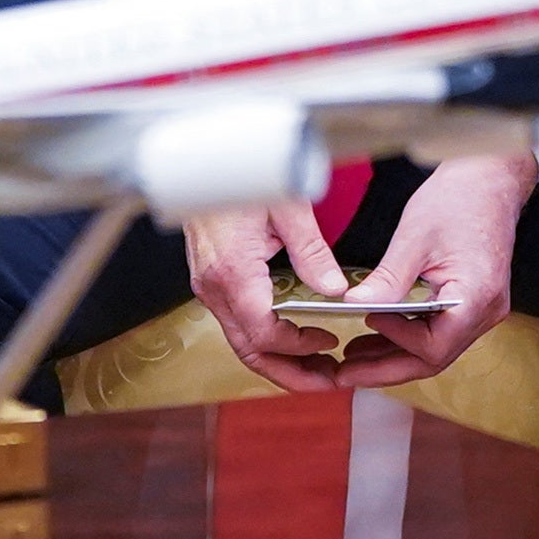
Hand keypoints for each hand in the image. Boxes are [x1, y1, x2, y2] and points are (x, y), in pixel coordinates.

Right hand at [179, 190, 366, 392]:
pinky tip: (289, 338)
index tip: (329, 341)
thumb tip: (335, 291)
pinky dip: (263, 339)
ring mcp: (208, 284)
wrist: (203, 155)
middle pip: (248, 351)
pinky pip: (235, 322)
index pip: (265, 333)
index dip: (299, 347)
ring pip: (240, 341)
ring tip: (314, 367)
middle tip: (325, 382)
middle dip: (288, 374)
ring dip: (277, 360)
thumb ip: (312, 253)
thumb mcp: (288, 208)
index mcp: (233, 272)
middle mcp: (214, 285)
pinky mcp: (211, 279)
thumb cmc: (241, 171)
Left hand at [329, 153, 527, 385]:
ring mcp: (482, 309)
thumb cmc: (460, 198)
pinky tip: (378, 334)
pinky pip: (440, 331)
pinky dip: (408, 336)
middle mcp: (486, 311)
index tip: (359, 331)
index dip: (393, 345)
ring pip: (436, 348)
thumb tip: (354, 306)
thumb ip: (388, 279)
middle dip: (386, 368)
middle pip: (434, 358)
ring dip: (395, 355)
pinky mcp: (473, 301)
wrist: (490, 177)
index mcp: (476, 297)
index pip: (433, 347)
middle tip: (344, 373)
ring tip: (353, 357)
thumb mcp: (415, 237)